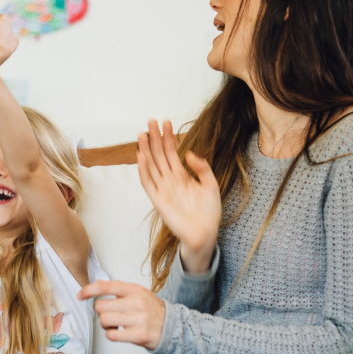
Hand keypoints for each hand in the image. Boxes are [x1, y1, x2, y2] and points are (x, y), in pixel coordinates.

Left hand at [77, 280, 164, 349]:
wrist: (173, 326)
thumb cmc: (152, 309)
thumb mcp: (138, 293)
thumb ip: (119, 289)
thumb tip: (97, 284)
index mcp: (134, 290)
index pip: (106, 286)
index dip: (89, 290)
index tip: (80, 295)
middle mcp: (136, 302)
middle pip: (101, 306)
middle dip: (100, 312)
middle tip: (109, 314)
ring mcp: (138, 319)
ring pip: (105, 320)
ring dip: (105, 325)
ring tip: (114, 325)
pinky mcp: (139, 335)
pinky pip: (112, 335)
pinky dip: (111, 335)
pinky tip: (118, 332)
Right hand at [137, 119, 220, 272]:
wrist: (205, 233)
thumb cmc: (209, 213)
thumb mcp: (211, 186)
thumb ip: (202, 168)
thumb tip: (189, 153)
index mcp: (182, 175)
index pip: (172, 152)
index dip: (169, 137)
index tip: (166, 122)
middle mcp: (170, 180)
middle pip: (159, 155)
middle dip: (155, 138)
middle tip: (151, 120)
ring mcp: (163, 189)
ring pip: (151, 165)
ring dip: (146, 150)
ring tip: (143, 134)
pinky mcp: (158, 200)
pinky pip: (148, 183)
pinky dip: (143, 170)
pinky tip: (141, 156)